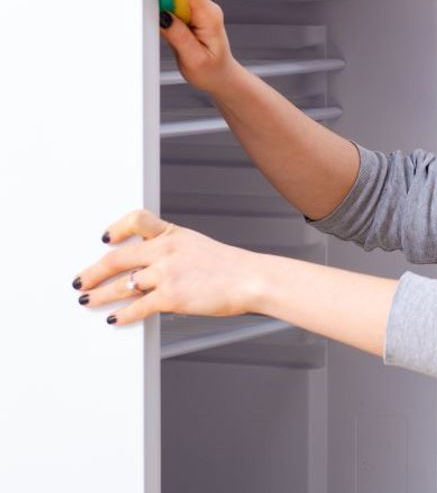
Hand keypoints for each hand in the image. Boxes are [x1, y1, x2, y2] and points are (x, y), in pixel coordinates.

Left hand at [74, 209, 266, 325]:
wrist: (252, 279)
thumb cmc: (230, 267)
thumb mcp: (198, 246)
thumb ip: (172, 252)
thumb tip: (148, 269)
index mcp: (173, 234)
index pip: (136, 220)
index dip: (116, 229)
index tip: (104, 239)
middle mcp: (166, 250)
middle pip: (117, 259)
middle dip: (93, 272)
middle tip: (82, 280)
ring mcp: (167, 274)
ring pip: (121, 285)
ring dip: (100, 295)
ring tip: (89, 300)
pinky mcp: (171, 297)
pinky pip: (137, 307)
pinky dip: (121, 315)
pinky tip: (114, 318)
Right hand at [159, 0, 239, 94]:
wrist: (221, 78)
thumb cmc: (212, 71)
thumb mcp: (194, 58)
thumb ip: (178, 36)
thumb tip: (163, 16)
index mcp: (210, 16)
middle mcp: (206, 9)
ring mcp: (198, 11)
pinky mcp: (190, 15)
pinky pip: (174, 2)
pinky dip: (161, 1)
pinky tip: (151, 4)